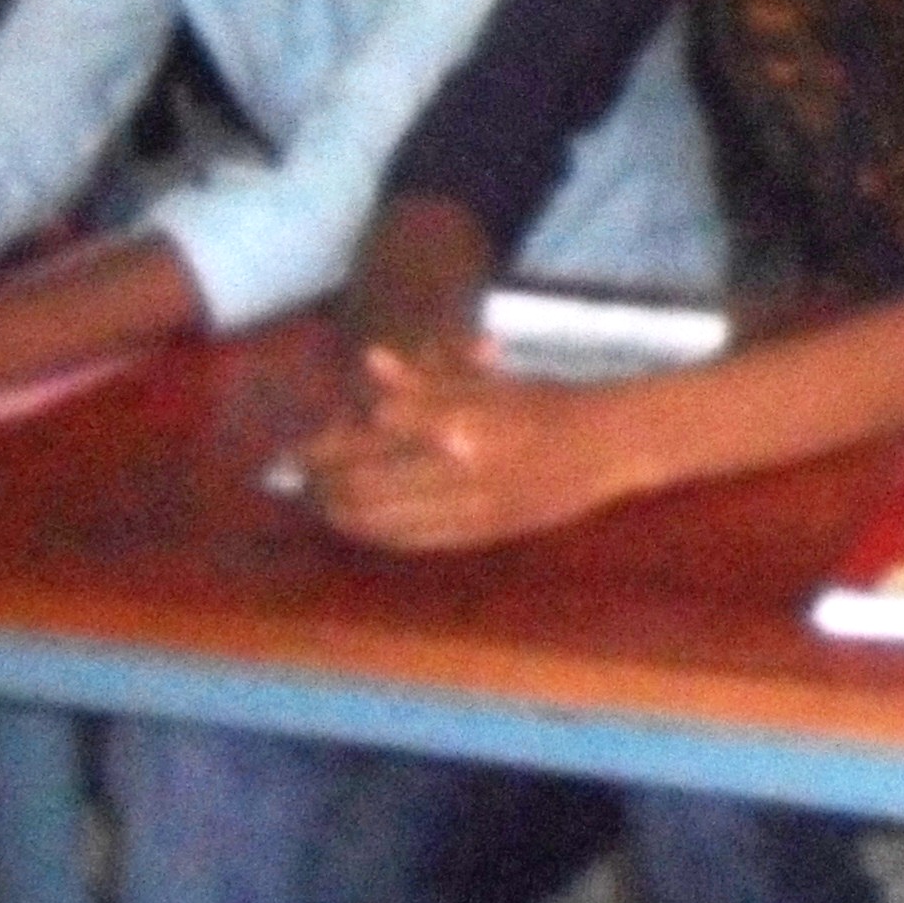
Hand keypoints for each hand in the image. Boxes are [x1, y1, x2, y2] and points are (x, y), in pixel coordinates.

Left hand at [293, 346, 627, 551]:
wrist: (606, 444)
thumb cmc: (545, 402)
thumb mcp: (485, 381)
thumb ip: (424, 376)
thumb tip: (368, 363)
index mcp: (460, 416)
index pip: (369, 434)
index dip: (324, 444)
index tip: (296, 445)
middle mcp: (460, 463)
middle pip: (365, 482)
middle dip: (322, 483)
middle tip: (300, 479)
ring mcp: (472, 502)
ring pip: (384, 518)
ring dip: (344, 513)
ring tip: (323, 503)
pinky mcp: (483, 532)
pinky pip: (415, 539)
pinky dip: (379, 534)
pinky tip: (364, 527)